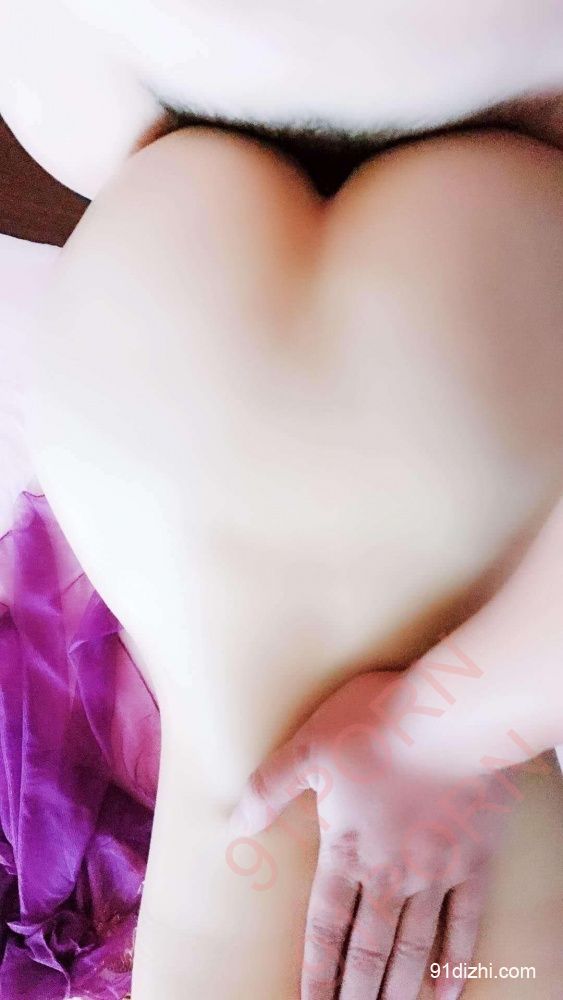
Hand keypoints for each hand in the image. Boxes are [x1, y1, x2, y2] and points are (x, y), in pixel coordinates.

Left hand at [230, 671, 511, 999]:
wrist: (452, 716)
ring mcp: (435, 871)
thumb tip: (235, 824)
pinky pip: (465, 924)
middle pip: (369, 947)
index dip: (317, 969)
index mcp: (348, 848)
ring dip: (399, 988)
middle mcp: (391, 872)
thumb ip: (270, 788)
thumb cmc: (377, 724)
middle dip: (355, 991)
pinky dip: (455, 960)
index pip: (326, 924)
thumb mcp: (308, 747)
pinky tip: (446, 991)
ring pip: (413, 946)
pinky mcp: (473, 861)